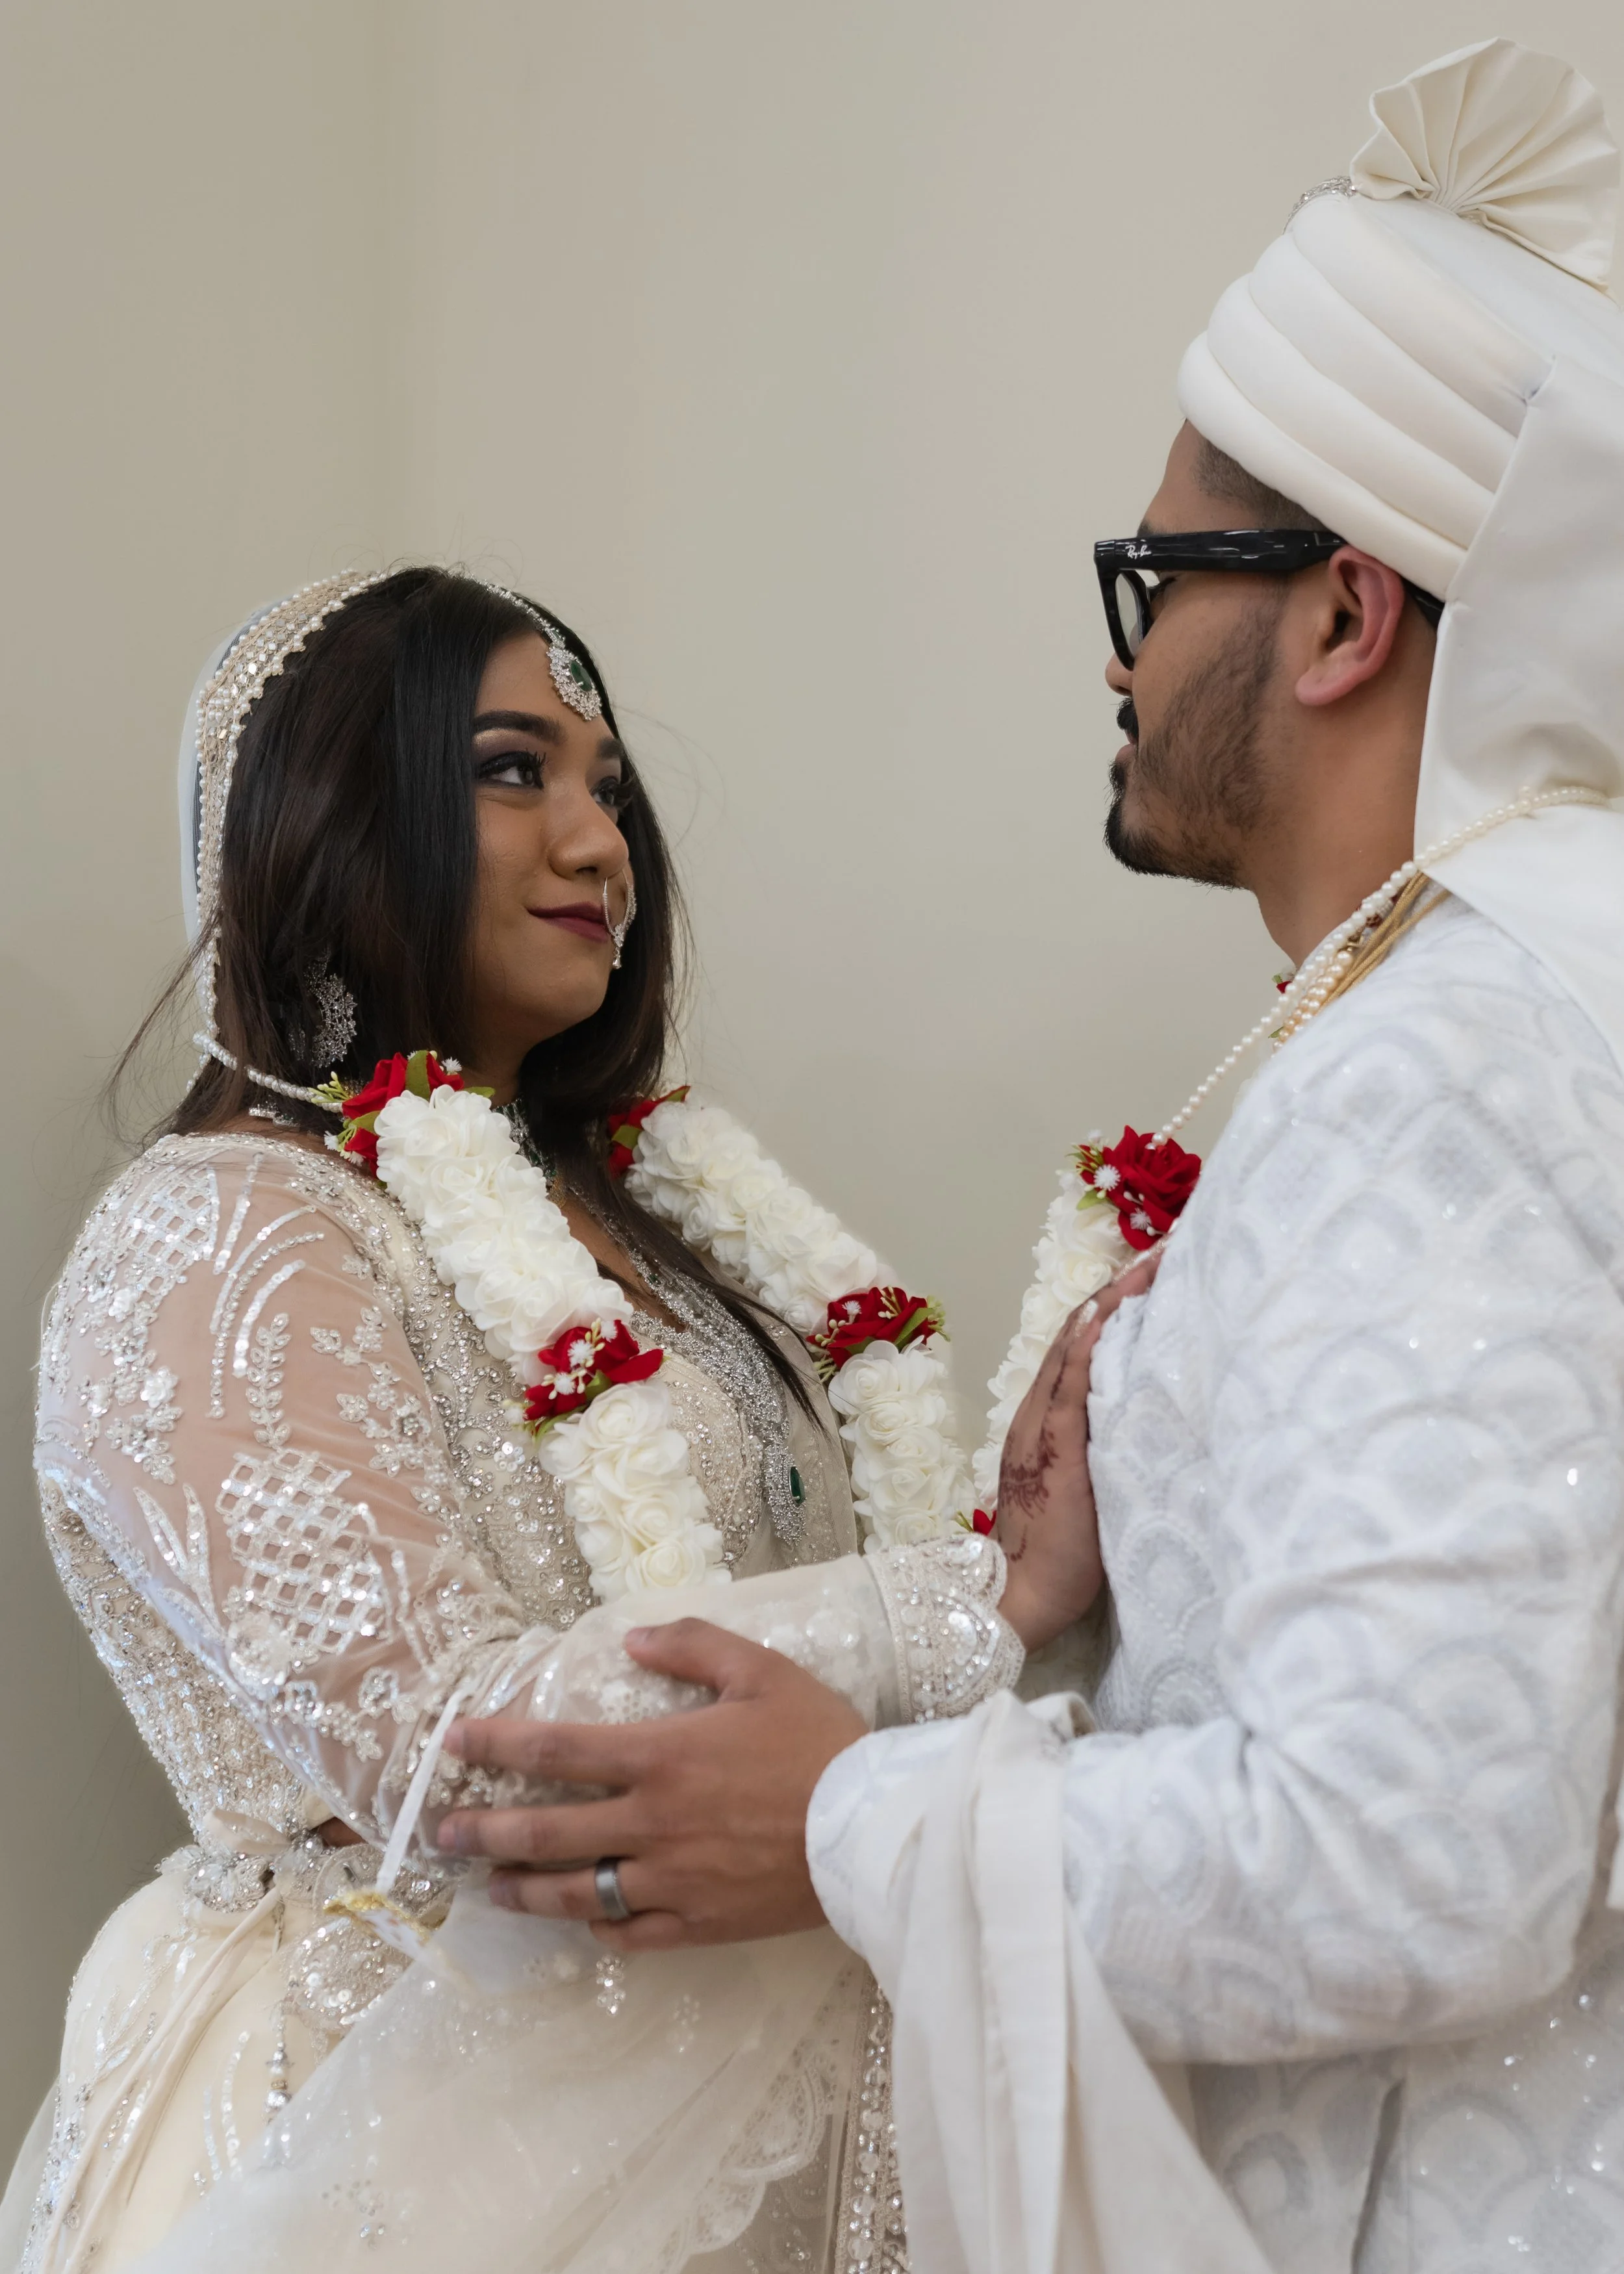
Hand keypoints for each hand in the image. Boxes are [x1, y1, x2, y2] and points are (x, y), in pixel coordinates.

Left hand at [437, 1619, 866, 1947]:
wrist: (872, 1829)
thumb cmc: (819, 1742)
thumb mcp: (762, 1671)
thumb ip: (693, 1647)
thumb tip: (631, 1637)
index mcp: (659, 1757)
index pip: (553, 1750)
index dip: (494, 1745)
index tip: (452, 1744)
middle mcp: (650, 1824)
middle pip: (544, 1831)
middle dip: (483, 1833)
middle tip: (441, 1835)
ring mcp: (669, 1882)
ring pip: (575, 1893)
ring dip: (524, 1890)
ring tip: (491, 1890)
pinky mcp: (698, 1924)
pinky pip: (630, 1934)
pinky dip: (599, 1928)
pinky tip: (583, 1922)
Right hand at [995, 1252, 1159, 1650]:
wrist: (1023, 1593)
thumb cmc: (1061, 1553)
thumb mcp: (1089, 1487)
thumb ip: (1107, 1448)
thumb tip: (1150, 1421)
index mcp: (1047, 1422)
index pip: (1081, 1350)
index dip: (1114, 1309)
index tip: (1152, 1274)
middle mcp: (1040, 1414)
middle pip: (1079, 1336)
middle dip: (1120, 1292)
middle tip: (1162, 1251)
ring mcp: (1043, 1428)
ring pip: (1073, 1349)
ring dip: (1111, 1304)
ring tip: (1148, 1265)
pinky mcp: (1054, 1449)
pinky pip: (1066, 1387)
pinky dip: (1083, 1346)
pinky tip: (1104, 1314)